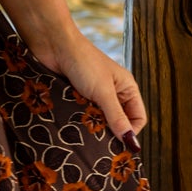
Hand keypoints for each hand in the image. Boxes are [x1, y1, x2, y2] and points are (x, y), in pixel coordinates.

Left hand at [31, 26, 144, 150]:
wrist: (53, 44)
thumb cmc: (82, 61)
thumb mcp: (103, 92)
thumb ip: (116, 117)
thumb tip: (131, 142)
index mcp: (126, 88)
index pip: (138, 118)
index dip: (131, 132)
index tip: (118, 145)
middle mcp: (113, 93)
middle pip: (118, 122)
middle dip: (111, 132)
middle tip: (101, 146)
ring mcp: (93, 96)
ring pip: (99, 121)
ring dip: (93, 128)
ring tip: (86, 136)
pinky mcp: (76, 97)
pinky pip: (82, 116)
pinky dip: (79, 122)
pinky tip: (74, 127)